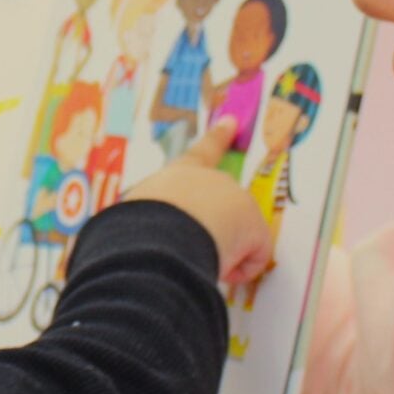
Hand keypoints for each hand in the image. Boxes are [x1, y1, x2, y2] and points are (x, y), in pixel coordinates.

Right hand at [125, 119, 270, 286]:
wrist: (161, 233)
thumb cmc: (140, 226)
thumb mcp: (138, 219)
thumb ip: (150, 224)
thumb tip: (156, 250)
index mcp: (178, 175)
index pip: (200, 153)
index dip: (217, 137)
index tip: (231, 122)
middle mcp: (211, 181)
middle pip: (222, 208)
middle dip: (216, 231)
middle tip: (192, 246)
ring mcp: (237, 201)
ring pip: (230, 242)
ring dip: (213, 256)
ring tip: (190, 256)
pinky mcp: (255, 228)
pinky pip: (248, 263)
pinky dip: (234, 272)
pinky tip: (217, 268)